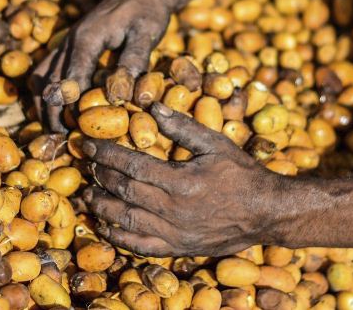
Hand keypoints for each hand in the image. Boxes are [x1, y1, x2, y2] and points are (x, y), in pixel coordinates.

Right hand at [31, 0, 175, 130]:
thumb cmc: (148, 10)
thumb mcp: (147, 34)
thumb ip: (133, 63)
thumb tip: (129, 97)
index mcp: (86, 39)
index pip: (70, 79)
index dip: (69, 108)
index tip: (72, 132)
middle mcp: (69, 41)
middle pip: (48, 81)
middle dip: (50, 112)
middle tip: (61, 139)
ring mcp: (66, 42)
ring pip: (41, 77)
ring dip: (44, 104)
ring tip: (55, 129)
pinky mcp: (70, 44)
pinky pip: (47, 70)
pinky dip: (47, 91)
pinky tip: (59, 108)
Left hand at [79, 103, 286, 256]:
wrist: (267, 213)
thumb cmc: (242, 174)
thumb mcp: (216, 144)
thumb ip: (183, 127)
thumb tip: (153, 105)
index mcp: (182, 182)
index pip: (133, 166)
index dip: (106, 153)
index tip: (88, 143)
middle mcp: (175, 210)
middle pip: (125, 191)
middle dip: (100, 176)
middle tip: (85, 164)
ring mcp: (175, 233)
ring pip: (127, 220)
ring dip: (103, 206)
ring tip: (86, 194)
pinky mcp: (178, 248)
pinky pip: (141, 246)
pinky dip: (119, 239)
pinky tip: (104, 227)